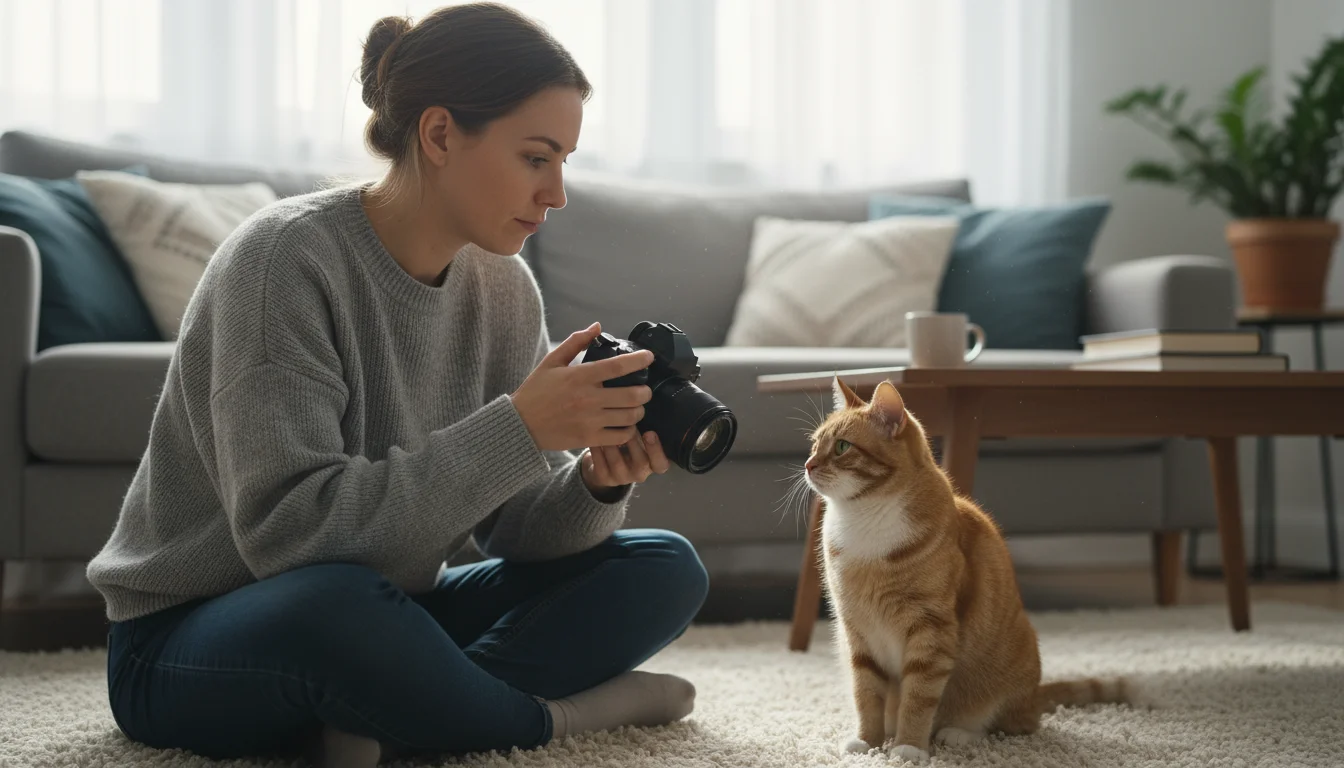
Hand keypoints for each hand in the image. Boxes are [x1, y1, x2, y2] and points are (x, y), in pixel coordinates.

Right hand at [511, 322, 654, 451]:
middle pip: (632, 395)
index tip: (649, 357)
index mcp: (580, 376)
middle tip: (645, 390)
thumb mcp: (551, 361)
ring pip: (629, 417)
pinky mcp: (588, 438)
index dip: (638, 360)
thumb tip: (597, 326)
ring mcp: (589, 420)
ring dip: (639, 412)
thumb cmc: (536, 391)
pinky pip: (620, 437)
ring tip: (636, 408)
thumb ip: (575, 342)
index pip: (617, 366)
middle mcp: (588, 398)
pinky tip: (626, 425)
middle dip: (645, 392)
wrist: (520, 424)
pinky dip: (629, 431)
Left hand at [581, 430, 671, 495]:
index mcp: (653, 464)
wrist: (608, 462)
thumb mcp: (642, 437)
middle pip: (640, 463)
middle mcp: (640, 474)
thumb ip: (647, 427)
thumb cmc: (630, 443)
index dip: (656, 450)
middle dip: (633, 442)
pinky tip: (593, 433)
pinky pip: (599, 462)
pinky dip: (597, 447)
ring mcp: (621, 478)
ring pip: (617, 461)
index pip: (661, 464)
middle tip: (627, 424)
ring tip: (606, 425)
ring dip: (612, 442)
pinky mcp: (604, 478)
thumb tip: (643, 406)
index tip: (650, 433)